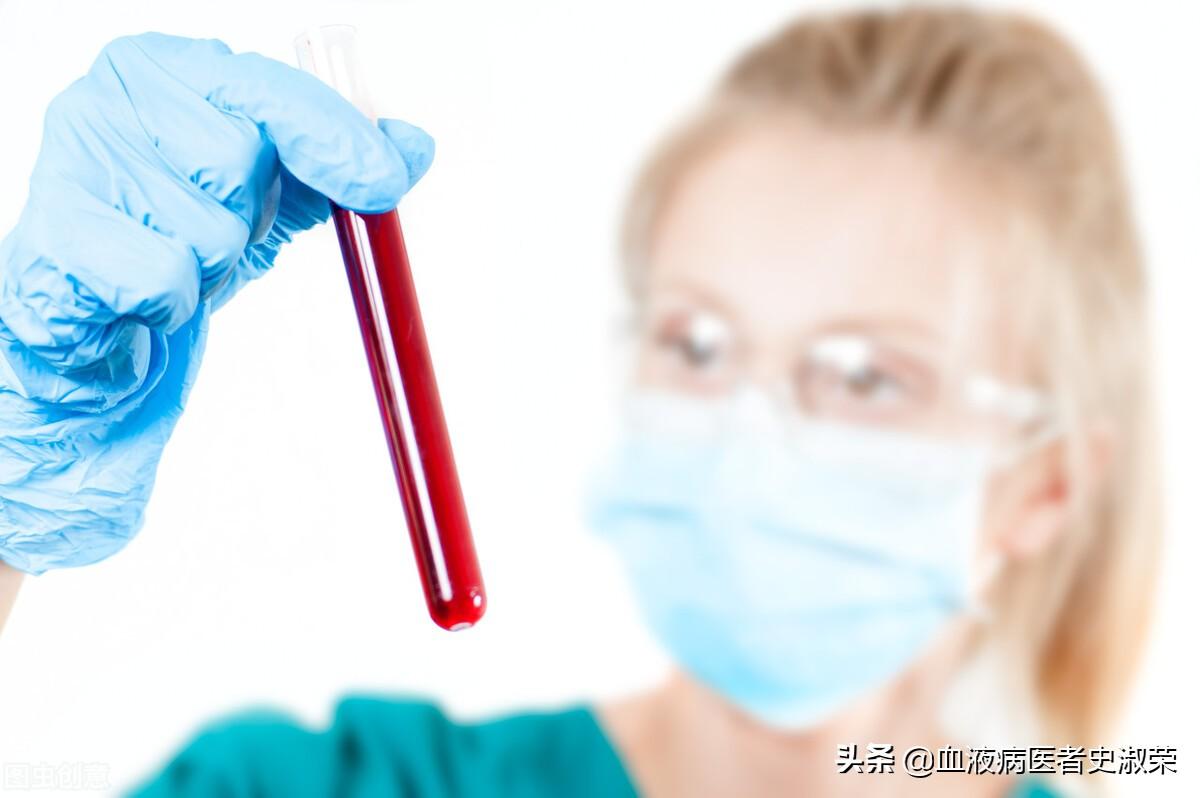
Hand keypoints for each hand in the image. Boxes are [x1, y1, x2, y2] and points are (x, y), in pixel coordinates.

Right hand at [0, 33, 433, 573]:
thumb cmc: (185, 243)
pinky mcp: (53, 235)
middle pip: (239, 159)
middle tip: (219, 232)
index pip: (269, 89)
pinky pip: (164, 279)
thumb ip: (341, 166)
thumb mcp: (279, 197)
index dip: (334, 139)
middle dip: (249, 218)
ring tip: (176, 263)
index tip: (384, 180)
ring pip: (208, 227)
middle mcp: (114, 95)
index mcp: (174, 67)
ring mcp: (76, 159)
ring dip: (210, 268)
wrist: (104, 328)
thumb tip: (412, 147)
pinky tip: (142, 298)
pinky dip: (171, 305)